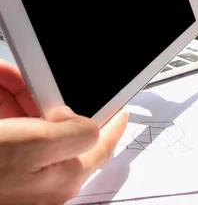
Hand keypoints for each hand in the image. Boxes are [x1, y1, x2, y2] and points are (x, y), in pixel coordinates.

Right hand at [0, 92, 127, 203]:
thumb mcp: (37, 144)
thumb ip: (75, 132)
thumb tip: (88, 125)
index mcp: (65, 177)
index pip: (103, 148)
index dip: (115, 125)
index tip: (122, 111)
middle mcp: (47, 179)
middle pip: (64, 129)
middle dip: (51, 101)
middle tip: (43, 82)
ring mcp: (23, 173)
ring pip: (34, 125)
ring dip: (23, 99)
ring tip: (8, 80)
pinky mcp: (3, 166)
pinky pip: (14, 131)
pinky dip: (10, 107)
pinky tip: (2, 89)